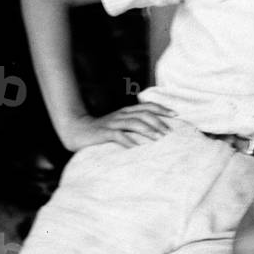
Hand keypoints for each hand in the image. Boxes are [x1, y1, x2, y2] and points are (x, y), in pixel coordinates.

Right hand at [61, 102, 175, 151]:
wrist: (77, 131)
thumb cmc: (102, 130)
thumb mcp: (120, 125)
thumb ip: (134, 126)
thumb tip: (155, 132)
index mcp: (127, 111)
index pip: (148, 106)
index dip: (162, 109)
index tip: (176, 114)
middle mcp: (122, 114)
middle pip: (144, 114)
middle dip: (158, 121)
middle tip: (169, 132)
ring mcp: (113, 123)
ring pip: (133, 123)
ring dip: (147, 130)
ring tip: (158, 138)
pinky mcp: (104, 132)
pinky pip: (117, 135)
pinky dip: (127, 140)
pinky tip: (136, 146)